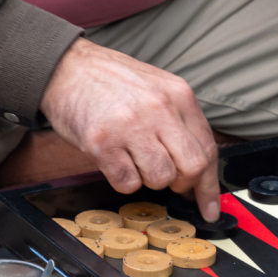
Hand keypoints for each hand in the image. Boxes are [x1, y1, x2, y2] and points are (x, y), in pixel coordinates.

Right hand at [40, 38, 220, 221]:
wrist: (67, 67)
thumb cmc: (112, 82)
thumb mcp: (158, 89)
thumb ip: (180, 123)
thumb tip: (198, 169)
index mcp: (179, 95)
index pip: (208, 149)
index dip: (210, 185)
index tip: (209, 208)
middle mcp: (159, 109)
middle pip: (192, 167)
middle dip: (182, 184)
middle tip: (169, 180)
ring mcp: (131, 126)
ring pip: (160, 178)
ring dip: (149, 179)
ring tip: (134, 159)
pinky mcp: (103, 142)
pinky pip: (127, 182)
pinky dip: (124, 180)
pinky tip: (116, 161)